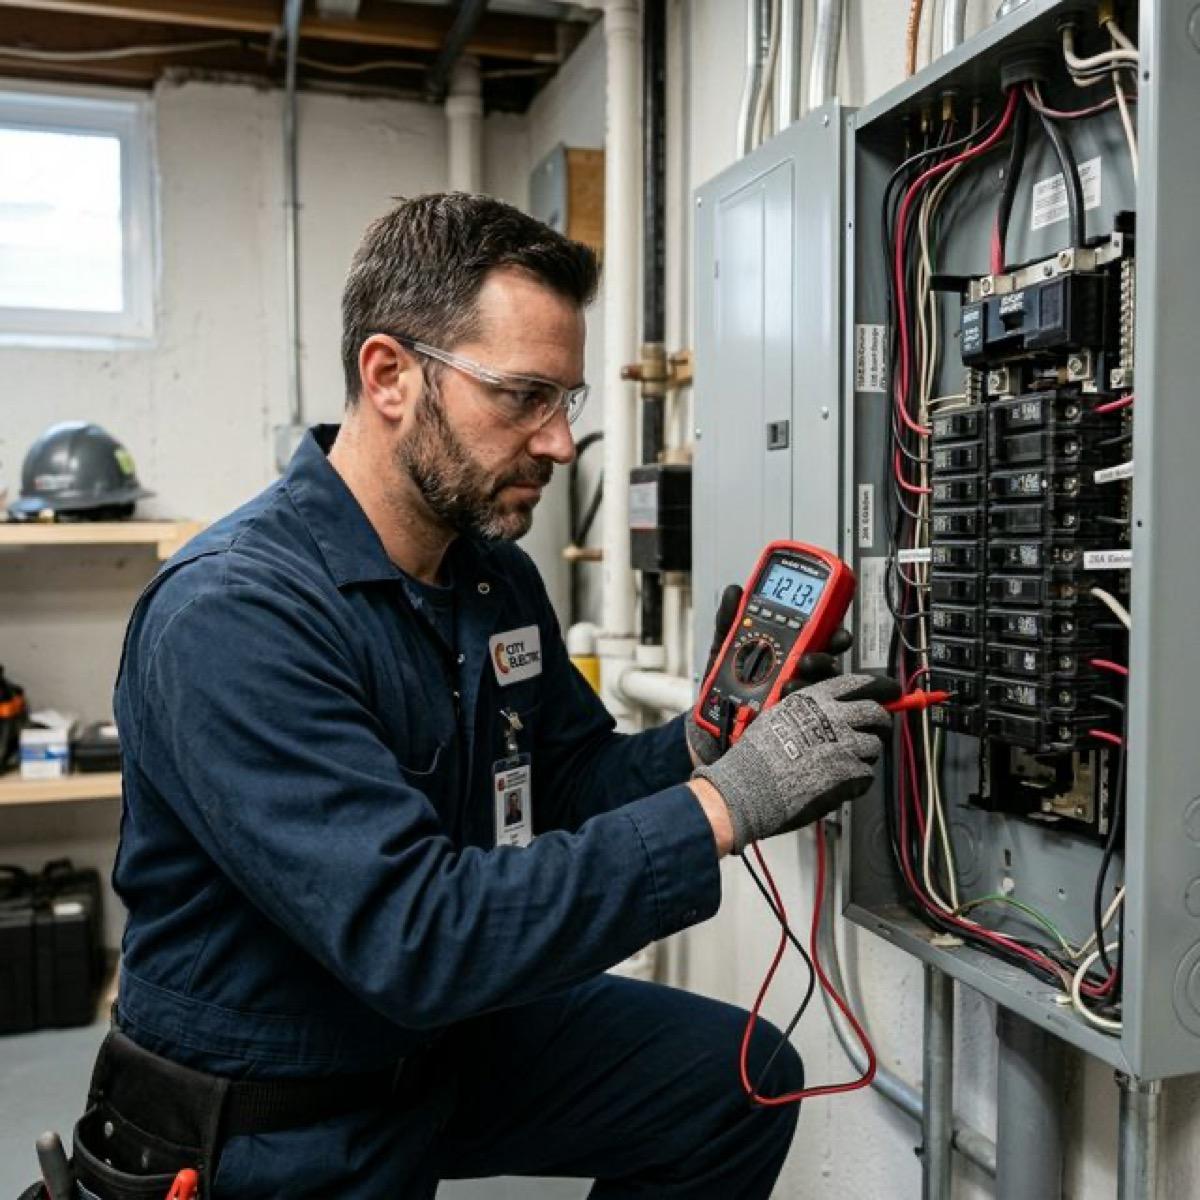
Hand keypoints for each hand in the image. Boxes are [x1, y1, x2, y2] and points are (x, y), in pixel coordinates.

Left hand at [684, 583, 855, 767]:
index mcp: (792, 646)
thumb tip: (735, 590)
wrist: (713, 712)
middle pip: (828, 662)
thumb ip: (729, 618)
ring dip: (807, 684)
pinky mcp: (790, 717)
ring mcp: (798, 694)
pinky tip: (781, 699)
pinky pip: (802, 712)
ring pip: (818, 687)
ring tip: (788, 682)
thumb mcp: (724, 643)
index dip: (835, 632)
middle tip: (808, 658)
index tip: (836, 631)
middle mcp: (801, 670)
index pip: (822, 636)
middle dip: (825, 659)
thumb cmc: (728, 675)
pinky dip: (793, 704)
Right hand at [692, 673, 900, 853]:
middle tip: (877, 729)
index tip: (886, 692)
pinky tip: (839, 783)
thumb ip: (806, 711)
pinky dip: (857, 780)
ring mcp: (845, 746)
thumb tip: (827, 713)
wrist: (749, 787)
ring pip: (875, 745)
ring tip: (847, 762)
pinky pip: (867, 775)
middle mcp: (834, 718)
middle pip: (876, 712)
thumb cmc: (756, 756)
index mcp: (815, 700)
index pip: (856, 684)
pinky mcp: (849, 774)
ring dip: (866, 754)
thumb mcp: (777, 716)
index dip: (875, 687)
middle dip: (880, 721)